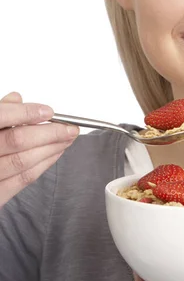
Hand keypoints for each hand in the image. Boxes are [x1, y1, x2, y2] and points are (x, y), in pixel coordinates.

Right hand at [0, 92, 78, 206]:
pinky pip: (21, 181)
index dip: (26, 113)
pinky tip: (54, 154)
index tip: (48, 111)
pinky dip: (43, 165)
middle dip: (49, 133)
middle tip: (69, 127)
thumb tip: (17, 99)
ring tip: (67, 138)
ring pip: (23, 162)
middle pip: (16, 141)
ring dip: (51, 149)